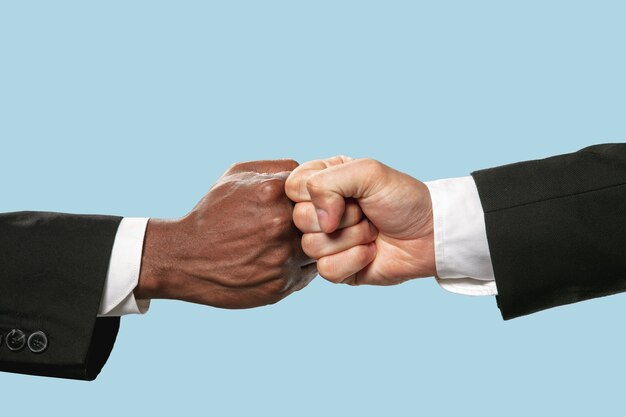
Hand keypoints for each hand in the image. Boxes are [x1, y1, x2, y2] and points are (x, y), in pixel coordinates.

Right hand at [135, 160, 317, 308]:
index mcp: (272, 191)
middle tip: (305, 225)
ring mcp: (282, 257)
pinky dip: (300, 267)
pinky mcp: (282, 285)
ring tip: (288, 244)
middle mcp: (280, 224)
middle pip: (325, 220)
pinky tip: (279, 261)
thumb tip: (311, 173)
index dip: (315, 198)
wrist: (184, 258)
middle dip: (320, 222)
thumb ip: (278, 168)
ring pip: (321, 249)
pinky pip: (309, 274)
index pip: (318, 191)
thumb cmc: (212, 213)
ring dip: (312, 247)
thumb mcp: (237, 175)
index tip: (306, 204)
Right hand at [285, 156, 434, 285]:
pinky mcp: (336, 269)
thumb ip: (328, 181)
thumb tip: (320, 220)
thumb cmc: (402, 198)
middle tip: (366, 213)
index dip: (318, 193)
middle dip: (342, 217)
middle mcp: (320, 211)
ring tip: (372, 232)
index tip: (348, 192)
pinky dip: (354, 260)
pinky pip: (326, 270)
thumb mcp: (367, 172)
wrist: (430, 234)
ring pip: (312, 246)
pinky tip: (371, 252)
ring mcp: (327, 242)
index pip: (293, 187)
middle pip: (300, 219)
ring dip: (352, 238)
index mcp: (323, 183)